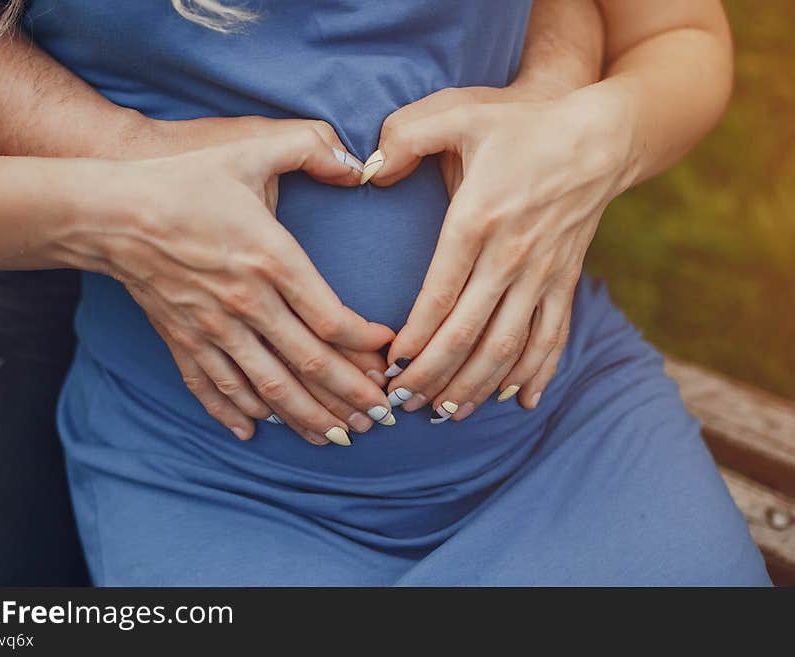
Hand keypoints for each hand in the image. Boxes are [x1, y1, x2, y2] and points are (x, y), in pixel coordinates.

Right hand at [69, 118, 396, 444]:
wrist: (108, 212)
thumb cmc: (182, 181)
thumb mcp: (250, 149)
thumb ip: (311, 146)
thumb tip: (359, 164)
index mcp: (271, 260)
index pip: (332, 319)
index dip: (366, 345)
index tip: (387, 353)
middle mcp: (246, 304)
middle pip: (309, 365)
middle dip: (350, 396)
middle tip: (381, 417)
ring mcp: (212, 329)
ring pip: (268, 388)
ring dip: (306, 417)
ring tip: (337, 437)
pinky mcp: (182, 340)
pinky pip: (212, 388)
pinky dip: (233, 413)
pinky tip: (253, 432)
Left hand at [366, 86, 631, 420]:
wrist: (600, 136)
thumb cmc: (521, 124)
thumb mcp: (459, 112)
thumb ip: (405, 135)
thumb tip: (369, 172)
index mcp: (479, 220)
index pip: (439, 297)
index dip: (413, 339)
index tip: (389, 367)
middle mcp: (513, 256)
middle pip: (469, 334)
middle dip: (433, 376)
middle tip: (403, 404)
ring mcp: (544, 274)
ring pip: (509, 347)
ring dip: (476, 385)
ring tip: (446, 413)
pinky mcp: (566, 281)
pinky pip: (553, 337)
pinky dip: (537, 373)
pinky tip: (518, 402)